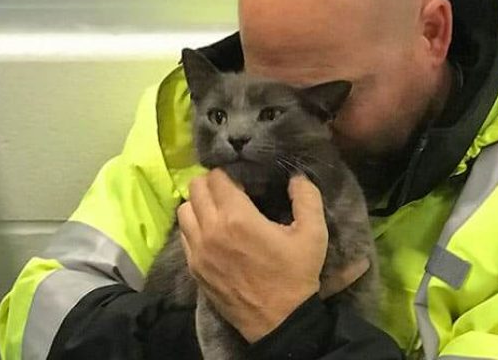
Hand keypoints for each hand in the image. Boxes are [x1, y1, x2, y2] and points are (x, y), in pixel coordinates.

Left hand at [178, 169, 327, 342]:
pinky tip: (213, 234)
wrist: (280, 321)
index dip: (231, 175)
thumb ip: (307, 198)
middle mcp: (211, 230)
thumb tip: (295, 177)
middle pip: (196, 188)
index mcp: (238, 217)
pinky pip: (184, 235)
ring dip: (199, 205)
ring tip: (218, 212)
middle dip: (212, 185)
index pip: (217, 177)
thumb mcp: (314, 234)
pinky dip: (194, 227)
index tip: (245, 184)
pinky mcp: (194, 268)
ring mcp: (198, 251)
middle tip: (231, 193)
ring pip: (184, 210)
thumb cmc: (296, 275)